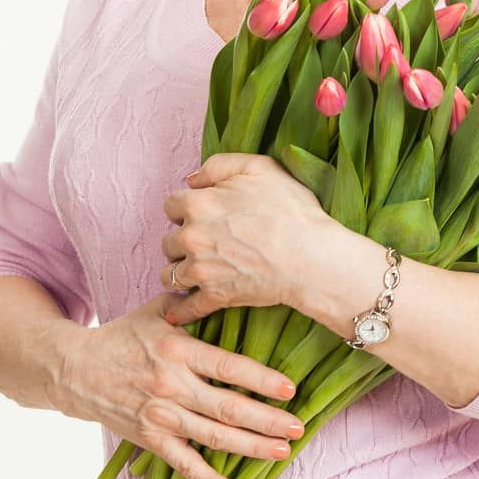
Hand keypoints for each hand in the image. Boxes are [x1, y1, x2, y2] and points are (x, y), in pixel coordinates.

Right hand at [42, 292, 303, 478]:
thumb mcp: (155, 310)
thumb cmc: (122, 336)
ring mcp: (161, 415)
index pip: (227, 367)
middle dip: (268, 420)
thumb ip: (191, 302)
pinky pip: (184, 464)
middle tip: (299, 427)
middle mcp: (172, 385)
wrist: (75, 369)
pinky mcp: (151, 438)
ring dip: (251, 447)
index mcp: (178, 351)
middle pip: (228, 408)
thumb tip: (224, 283)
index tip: (290, 388)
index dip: (261, 379)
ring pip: (214, 437)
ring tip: (282, 451)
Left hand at [161, 152, 330, 324]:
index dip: (184, 208)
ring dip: (178, 272)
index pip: (170, 205)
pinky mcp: (214, 297)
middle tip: (200, 242)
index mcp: (198, 204)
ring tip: (193, 272)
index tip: (198, 213)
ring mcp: (201, 270)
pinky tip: (176, 313)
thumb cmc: (291, 210)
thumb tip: (191, 180)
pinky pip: (185, 309)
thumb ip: (219, 165)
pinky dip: (179, 312)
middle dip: (181, 241)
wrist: (310, 256)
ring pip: (170, 274)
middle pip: (167, 242)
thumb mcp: (259, 168)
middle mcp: (192, 238)